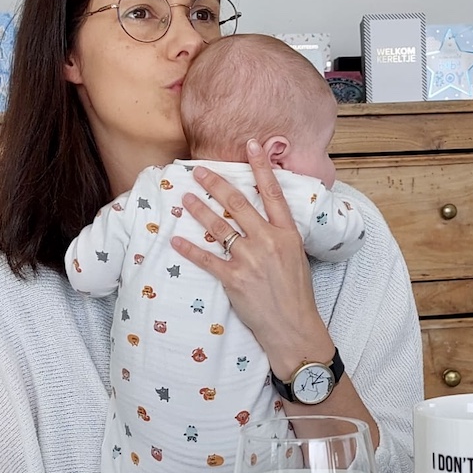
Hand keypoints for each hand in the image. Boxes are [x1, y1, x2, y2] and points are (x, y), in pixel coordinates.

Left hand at [170, 139, 332, 374]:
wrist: (294, 327)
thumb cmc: (296, 294)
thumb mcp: (297, 257)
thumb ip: (280, 235)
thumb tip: (264, 218)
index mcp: (287, 234)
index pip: (273, 192)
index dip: (261, 167)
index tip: (251, 145)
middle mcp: (268, 241)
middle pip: (238, 204)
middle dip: (217, 184)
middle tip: (200, 170)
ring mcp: (250, 260)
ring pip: (219, 227)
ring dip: (199, 210)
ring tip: (185, 198)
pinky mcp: (234, 279)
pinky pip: (207, 260)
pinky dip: (189, 250)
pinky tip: (176, 241)